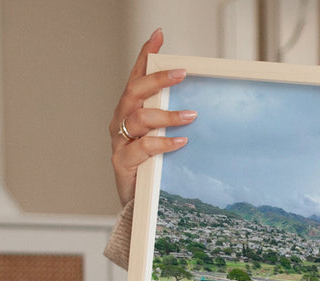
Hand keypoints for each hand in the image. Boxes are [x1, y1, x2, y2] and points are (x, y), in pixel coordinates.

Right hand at [109, 27, 195, 205]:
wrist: (136, 205)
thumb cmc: (151, 168)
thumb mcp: (161, 139)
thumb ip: (171, 122)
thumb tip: (200, 107)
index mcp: (129, 111)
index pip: (136, 77)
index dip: (145, 56)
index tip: (159, 36)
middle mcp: (121, 122)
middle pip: (134, 92)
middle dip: (156, 80)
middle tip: (181, 73)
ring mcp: (119, 142)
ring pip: (138, 119)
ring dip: (166, 115)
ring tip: (191, 116)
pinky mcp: (122, 163)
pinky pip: (143, 148)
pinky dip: (163, 143)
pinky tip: (181, 142)